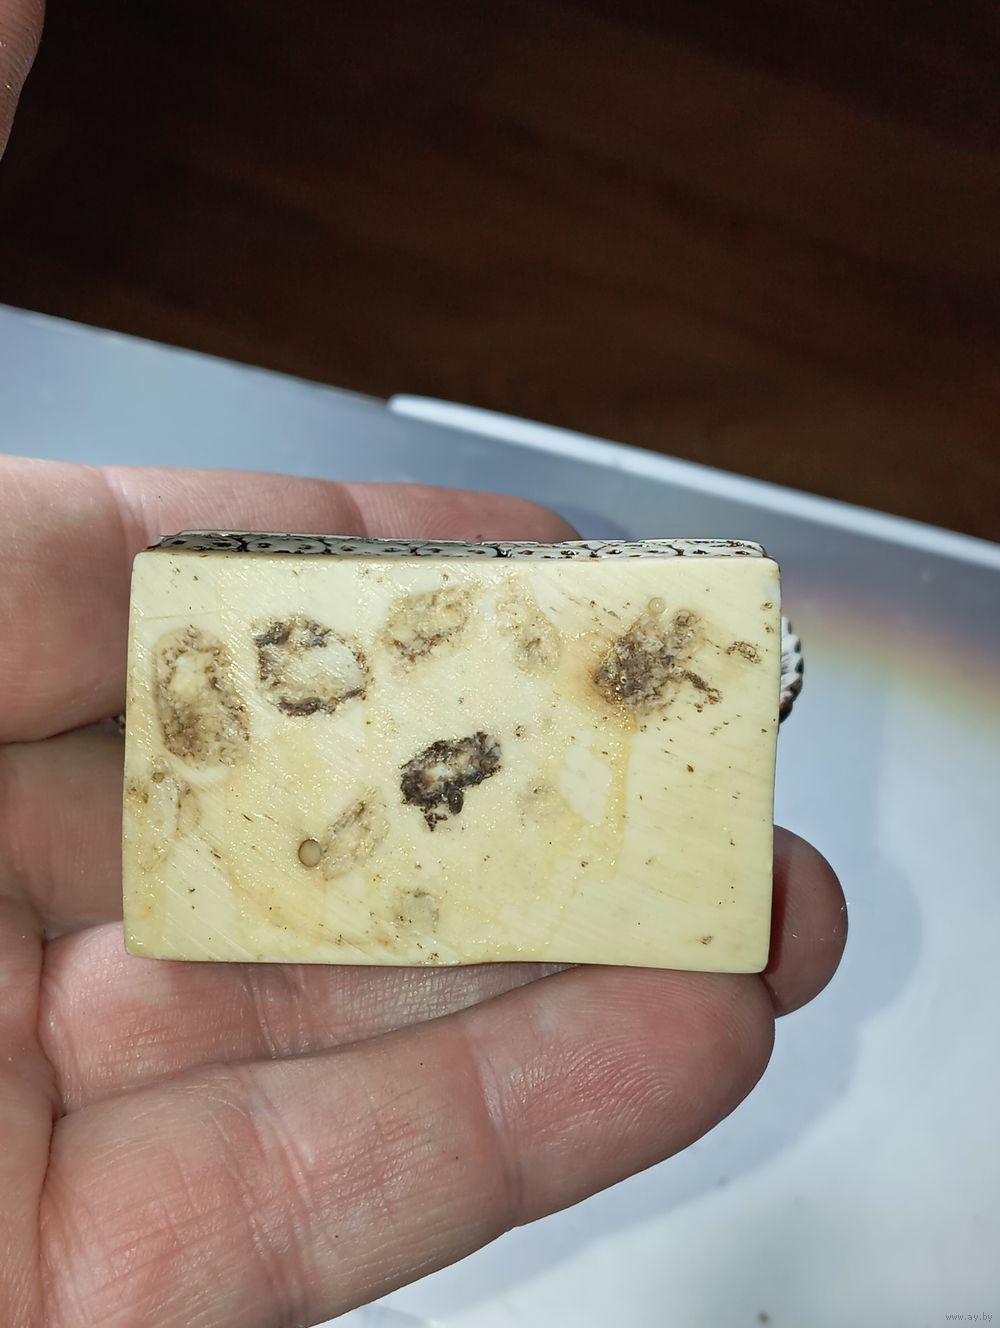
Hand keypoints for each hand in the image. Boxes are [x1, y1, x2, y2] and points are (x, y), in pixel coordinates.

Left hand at [0, 458, 845, 1325]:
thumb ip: (49, 566)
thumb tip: (243, 534)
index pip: (201, 660)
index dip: (383, 600)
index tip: (537, 568)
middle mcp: (10, 928)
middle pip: (321, 854)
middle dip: (525, 803)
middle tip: (687, 760)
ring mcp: (53, 1117)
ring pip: (359, 1035)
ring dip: (571, 977)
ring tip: (740, 910)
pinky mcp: (96, 1296)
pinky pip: (324, 1208)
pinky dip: (515, 1130)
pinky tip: (670, 1043)